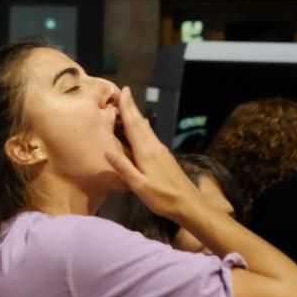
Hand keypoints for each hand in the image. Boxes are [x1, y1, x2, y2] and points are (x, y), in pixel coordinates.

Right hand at [105, 87, 201, 219]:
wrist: (189, 204)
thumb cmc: (162, 197)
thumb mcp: (139, 186)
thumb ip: (123, 168)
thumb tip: (107, 149)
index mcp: (146, 152)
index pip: (133, 125)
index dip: (127, 108)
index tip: (122, 92)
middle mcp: (154, 146)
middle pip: (140, 123)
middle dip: (132, 107)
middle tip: (125, 92)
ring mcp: (162, 151)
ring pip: (147, 129)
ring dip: (137, 116)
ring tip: (131, 106)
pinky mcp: (166, 157)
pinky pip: (151, 136)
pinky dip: (144, 128)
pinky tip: (144, 128)